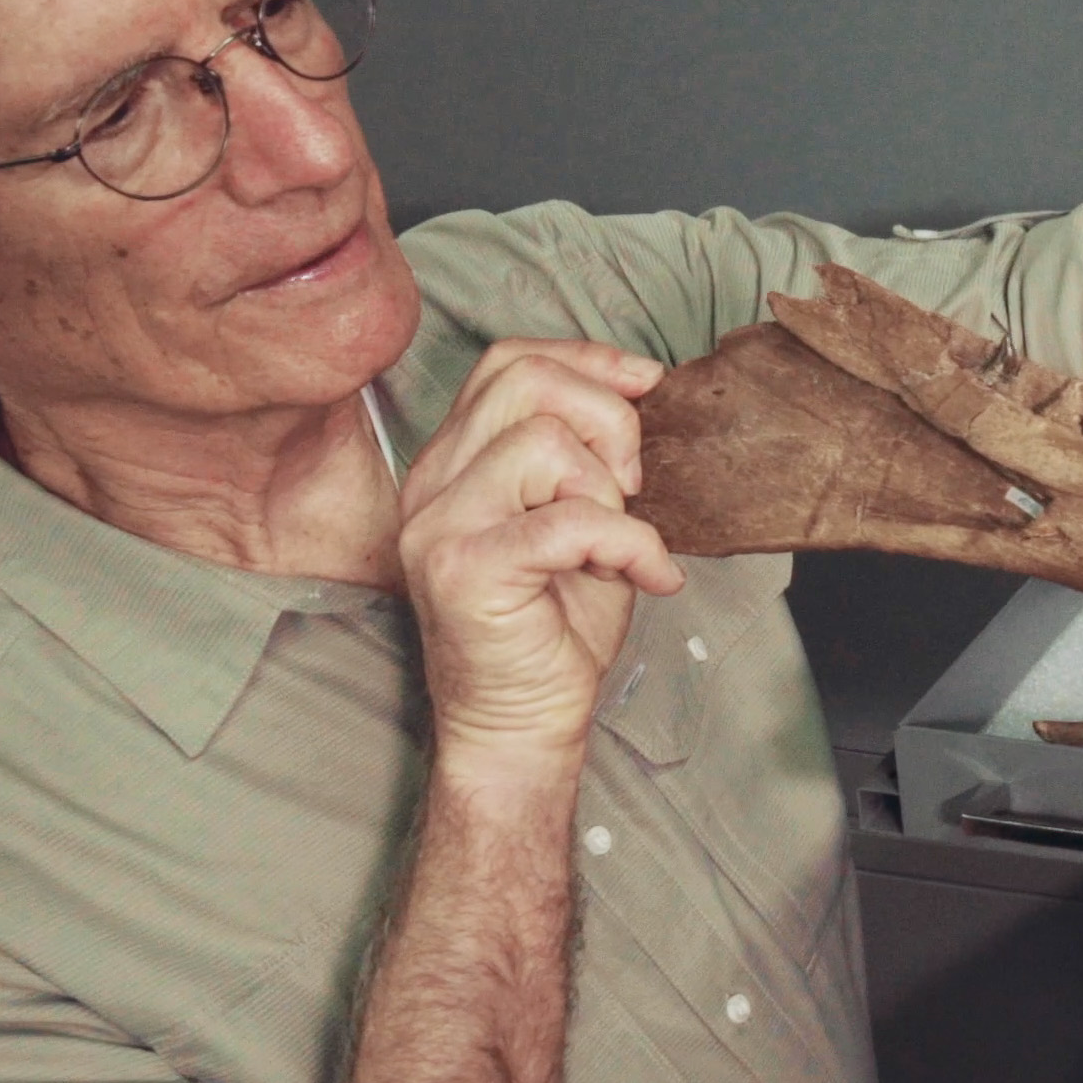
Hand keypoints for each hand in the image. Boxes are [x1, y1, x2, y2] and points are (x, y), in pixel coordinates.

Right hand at [394, 339, 688, 784]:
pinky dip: (629, 543)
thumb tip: (641, 384)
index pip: (509, 362)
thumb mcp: (581, 516)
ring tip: (619, 542)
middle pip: (525, 382)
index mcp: (454, 460)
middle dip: (607, 419)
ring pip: (544, 443)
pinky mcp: (464, 571)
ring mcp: (439, 525)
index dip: (586, 360)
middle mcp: (432, 483)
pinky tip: (650, 576)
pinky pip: (568, 521)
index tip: (646, 384)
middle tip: (632, 484)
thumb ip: (589, 453)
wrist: (523, 722)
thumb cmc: (555, 624)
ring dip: (608, 492)